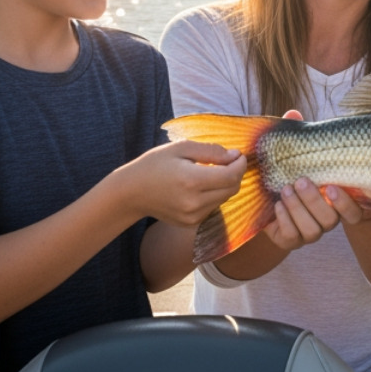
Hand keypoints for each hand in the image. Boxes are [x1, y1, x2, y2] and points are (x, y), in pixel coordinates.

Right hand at [121, 140, 246, 226]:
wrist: (131, 192)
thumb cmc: (154, 165)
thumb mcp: (180, 148)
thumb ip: (210, 151)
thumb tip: (234, 155)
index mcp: (192, 181)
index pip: (231, 176)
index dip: (240, 164)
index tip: (239, 155)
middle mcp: (195, 202)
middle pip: (232, 189)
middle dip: (235, 173)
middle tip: (229, 161)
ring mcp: (193, 216)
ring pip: (224, 198)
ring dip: (225, 184)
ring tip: (211, 172)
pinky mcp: (191, 223)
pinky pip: (213, 207)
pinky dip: (214, 195)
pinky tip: (201, 186)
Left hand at [259, 178, 365, 251]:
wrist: (269, 201)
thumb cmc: (295, 183)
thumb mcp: (309, 175)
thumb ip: (319, 170)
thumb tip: (326, 149)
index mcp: (338, 207)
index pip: (353, 213)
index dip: (345, 204)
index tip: (331, 187)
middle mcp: (327, 223)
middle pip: (330, 220)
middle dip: (314, 200)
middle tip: (301, 181)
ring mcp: (310, 235)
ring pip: (311, 229)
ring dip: (297, 207)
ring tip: (286, 190)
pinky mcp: (292, 242)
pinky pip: (292, 235)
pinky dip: (284, 217)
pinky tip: (278, 204)